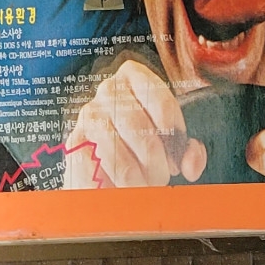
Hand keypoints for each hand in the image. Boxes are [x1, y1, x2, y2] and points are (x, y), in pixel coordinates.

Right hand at [64, 60, 204, 186]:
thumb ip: (188, 152)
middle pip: (140, 131)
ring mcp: (89, 115)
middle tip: (160, 177)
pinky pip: (96, 171)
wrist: (105, 158)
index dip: (175, 136)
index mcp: (135, 77)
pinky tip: (118, 187)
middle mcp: (109, 90)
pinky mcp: (74, 142)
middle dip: (155, 163)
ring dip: (136, 181)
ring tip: (142, 186)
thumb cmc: (143, 144)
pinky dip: (112, 186)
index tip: (176, 157)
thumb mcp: (171, 141)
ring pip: (119, 157)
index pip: (162, 102)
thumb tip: (190, 164)